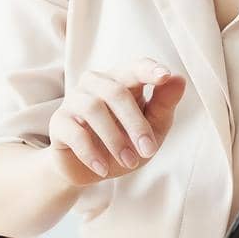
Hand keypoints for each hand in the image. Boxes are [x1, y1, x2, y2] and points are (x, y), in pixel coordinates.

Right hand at [45, 57, 185, 186]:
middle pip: (116, 91)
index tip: (165, 76)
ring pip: (93, 108)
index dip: (149, 70)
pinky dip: (90, 152)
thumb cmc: (124, 142)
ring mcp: (74, 100)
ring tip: (129, 162)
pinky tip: (102, 168)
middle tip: (149, 150)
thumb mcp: (151, 128)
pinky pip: (74, 132)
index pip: (135, 67)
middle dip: (135, 123)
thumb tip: (179, 80)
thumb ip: (164, 104)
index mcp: (121, 79)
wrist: (88, 170)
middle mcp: (95, 83)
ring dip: (114, 139)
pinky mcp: (59, 122)